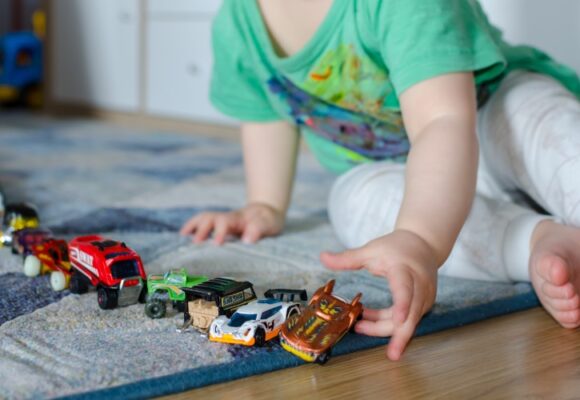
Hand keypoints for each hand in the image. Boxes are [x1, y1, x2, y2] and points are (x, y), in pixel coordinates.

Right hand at [179, 203, 284, 244]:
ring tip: (182, 237)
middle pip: (210, 219)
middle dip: (201, 230)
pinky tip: (183, 236)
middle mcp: (227, 218)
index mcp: (238, 219)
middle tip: (195, 244)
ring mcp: (222, 221)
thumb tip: (247, 240)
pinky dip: (192, 227)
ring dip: (192, 225)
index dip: (219, 232)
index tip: (216, 244)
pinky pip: (203, 223)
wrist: (266, 212)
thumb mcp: (268, 224)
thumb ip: (258, 229)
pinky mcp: (220, 226)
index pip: (225, 223)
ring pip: (204, 218)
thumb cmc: (267, 220)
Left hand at [320, 229, 438, 360]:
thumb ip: (347, 258)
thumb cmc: (396, 247)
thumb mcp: (371, 249)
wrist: (423, 245)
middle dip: (400, 335)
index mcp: (405, 269)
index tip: (398, 319)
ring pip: (407, 321)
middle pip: (411, 314)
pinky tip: (369, 319)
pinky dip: (388, 322)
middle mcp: (420, 286)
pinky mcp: (423, 305)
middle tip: (392, 355)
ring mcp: (424, 297)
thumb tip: (322, 257)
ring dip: (383, 327)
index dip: (402, 305)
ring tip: (359, 325)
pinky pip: (406, 319)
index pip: (405, 288)